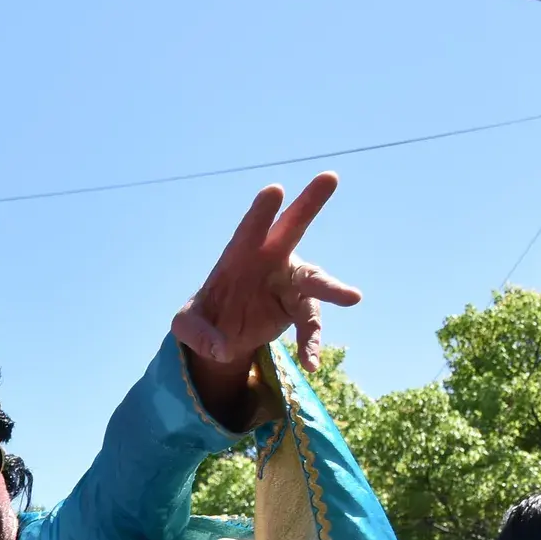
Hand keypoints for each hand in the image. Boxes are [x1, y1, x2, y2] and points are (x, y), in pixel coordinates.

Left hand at [171, 174, 360, 377]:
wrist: (224, 335)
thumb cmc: (203, 318)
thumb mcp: (186, 326)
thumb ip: (198, 334)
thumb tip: (221, 351)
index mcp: (239, 254)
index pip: (249, 229)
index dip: (262, 211)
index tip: (274, 190)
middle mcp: (269, 260)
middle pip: (292, 228)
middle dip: (310, 203)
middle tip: (330, 176)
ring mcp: (288, 281)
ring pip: (314, 279)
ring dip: (332, 288)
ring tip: (353, 297)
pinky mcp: (298, 307)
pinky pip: (310, 324)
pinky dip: (310, 343)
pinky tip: (309, 363)